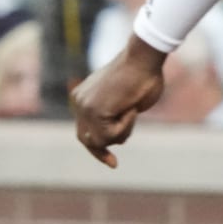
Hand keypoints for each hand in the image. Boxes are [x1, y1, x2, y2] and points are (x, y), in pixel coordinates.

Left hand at [71, 41, 167, 168]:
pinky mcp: (93, 111)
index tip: (112, 162)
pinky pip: (110, 135)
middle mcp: (79, 102)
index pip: (84, 129)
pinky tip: (130, 108)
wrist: (143, 60)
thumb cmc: (142, 77)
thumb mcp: (124, 100)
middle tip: (114, 164)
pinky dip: (125, 127)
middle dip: (100, 152)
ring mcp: (84, 107)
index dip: (96, 147)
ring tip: (131, 110)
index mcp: (83, 97)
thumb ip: (114, 115)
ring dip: (122, 132)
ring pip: (101, 140)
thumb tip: (114, 139)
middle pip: (86, 139)